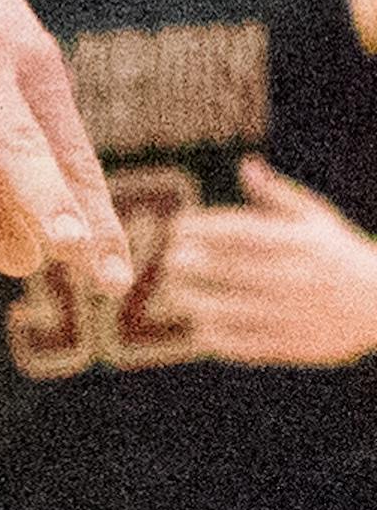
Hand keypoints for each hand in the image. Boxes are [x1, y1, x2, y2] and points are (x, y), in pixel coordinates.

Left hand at [158, 157, 376, 365]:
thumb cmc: (340, 255)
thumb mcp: (317, 219)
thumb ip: (277, 195)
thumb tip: (245, 164)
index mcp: (298, 242)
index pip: (237, 231)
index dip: (199, 228)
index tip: (178, 228)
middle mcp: (295, 276)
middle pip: (225, 269)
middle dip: (187, 263)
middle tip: (170, 261)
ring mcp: (294, 313)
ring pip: (227, 309)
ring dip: (193, 300)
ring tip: (177, 293)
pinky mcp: (293, 345)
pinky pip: (242, 344)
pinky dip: (214, 336)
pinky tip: (200, 325)